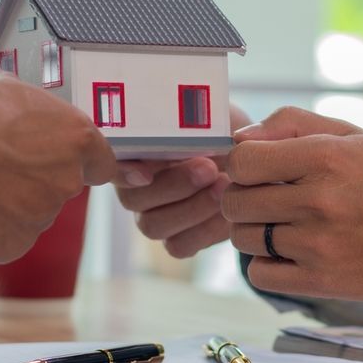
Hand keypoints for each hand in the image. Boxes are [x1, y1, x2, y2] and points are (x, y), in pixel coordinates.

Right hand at [0, 72, 115, 260]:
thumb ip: (27, 105)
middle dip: (34, 178)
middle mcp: (68, 181)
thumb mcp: (0, 88)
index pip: (101, 160)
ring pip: (29, 211)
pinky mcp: (14, 245)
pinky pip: (3, 235)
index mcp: (76, 138)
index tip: (64, 158)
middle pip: (60, 185)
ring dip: (8, 201)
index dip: (79, 159)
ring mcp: (43, 217)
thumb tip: (23, 109)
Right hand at [113, 104, 250, 257]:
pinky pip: (178, 246)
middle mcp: (134, 187)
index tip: (150, 167)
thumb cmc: (223, 130)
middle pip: (132, 199)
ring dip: (192, 208)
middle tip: (208, 168)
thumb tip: (190, 121)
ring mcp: (152, 216)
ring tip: (224, 186)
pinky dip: (205, 230)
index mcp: (132, 154)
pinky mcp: (176, 240)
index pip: (111, 164)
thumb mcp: (209, 116)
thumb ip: (193, 119)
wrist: (250, 162)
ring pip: (152, 226)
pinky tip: (229, 213)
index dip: (125, 170)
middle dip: (173, 184)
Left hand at [223, 107, 362, 302]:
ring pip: (242, 238)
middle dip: (242, 196)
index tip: (256, 167)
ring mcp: (319, 246)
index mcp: (327, 157)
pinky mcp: (321, 283)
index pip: (243, 161)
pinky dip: (265, 263)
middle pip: (235, 202)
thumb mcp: (349, 134)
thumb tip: (238, 139)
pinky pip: (258, 275)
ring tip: (281, 222)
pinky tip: (288, 250)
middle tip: (267, 196)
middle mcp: (321, 202)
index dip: (241, 163)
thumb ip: (289, 124)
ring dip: (252, 229)